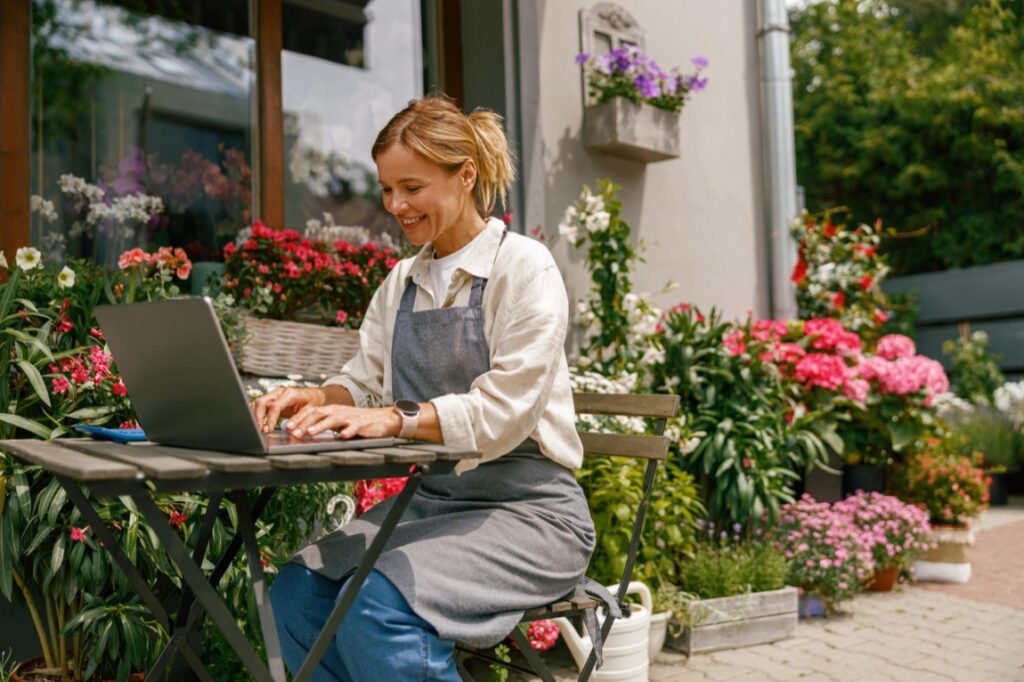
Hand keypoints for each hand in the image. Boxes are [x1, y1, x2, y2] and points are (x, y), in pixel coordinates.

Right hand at [251, 387, 326, 433]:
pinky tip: (259, 424)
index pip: (274, 406)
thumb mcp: (311, 411)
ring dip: (255, 416)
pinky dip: (256, 414)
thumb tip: (289, 428)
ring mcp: (274, 395)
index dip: (270, 419)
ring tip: (259, 429)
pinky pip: (260, 406)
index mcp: (290, 393)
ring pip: (258, 403)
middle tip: (260, 431)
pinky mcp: (271, 400)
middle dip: (258, 417)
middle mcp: (279, 392)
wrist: (314, 395)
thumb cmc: (313, 401)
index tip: (268, 430)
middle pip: (261, 402)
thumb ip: (299, 419)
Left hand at [283, 405, 401, 439]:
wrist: (382, 419)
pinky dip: (347, 431)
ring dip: (321, 426)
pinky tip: (341, 436)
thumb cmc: (359, 422)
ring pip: (333, 419)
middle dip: (304, 422)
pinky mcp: (362, 424)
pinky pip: (354, 427)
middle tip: (293, 431)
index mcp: (332, 410)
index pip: (312, 412)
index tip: (288, 426)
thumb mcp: (339, 422)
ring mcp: (350, 417)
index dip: (299, 418)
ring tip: (311, 432)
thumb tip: (306, 431)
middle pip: (319, 414)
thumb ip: (325, 425)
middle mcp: (339, 411)